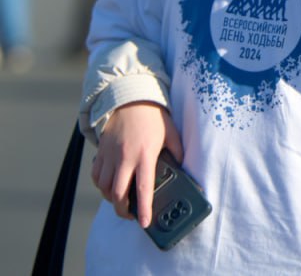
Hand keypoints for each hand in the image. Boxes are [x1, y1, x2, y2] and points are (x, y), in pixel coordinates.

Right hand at [91, 101, 182, 227]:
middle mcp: (125, 158)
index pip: (144, 188)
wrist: (130, 99)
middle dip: (122, 210)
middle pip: (118, 193)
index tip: (144, 222)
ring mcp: (110, 156)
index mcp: (145, 155)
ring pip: (105, 187)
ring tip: (121, 201)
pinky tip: (110, 187)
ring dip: (112, 199)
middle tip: (130, 214)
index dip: (143, 208)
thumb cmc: (154, 117)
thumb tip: (183, 167)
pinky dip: (101, 185)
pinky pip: (96, 176)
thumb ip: (177, 151)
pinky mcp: (100, 152)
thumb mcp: (171, 132)